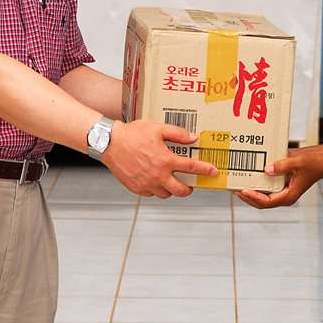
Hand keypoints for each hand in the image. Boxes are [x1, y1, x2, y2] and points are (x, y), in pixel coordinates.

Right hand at [101, 120, 217, 198]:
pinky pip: (151, 194)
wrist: (109, 143)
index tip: (213, 172)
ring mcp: (147, 184)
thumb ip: (178, 134)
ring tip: (170, 180)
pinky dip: (156, 189)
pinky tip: (154, 179)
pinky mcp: (136, 188)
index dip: (205, 170)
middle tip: (190, 184)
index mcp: (166, 160)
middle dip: (189, 189)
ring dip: (171, 189)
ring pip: (166, 194)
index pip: (192, 168)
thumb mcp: (157, 128)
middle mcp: (158, 176)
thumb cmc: (132, 134)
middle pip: (181, 191)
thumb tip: (193, 138)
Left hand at [236, 150, 322, 208]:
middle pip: (261, 203)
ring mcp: (281, 193)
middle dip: (247, 198)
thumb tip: (266, 170)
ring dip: (249, 194)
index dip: (254, 198)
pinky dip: (255, 187)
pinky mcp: (279, 187)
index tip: (244, 190)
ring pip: (261, 199)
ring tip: (236, 186)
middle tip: (234, 189)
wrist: (318, 162)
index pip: (268, 202)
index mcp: (289, 196)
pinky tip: (247, 180)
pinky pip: (264, 190)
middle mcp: (283, 197)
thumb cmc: (310, 163)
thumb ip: (282, 166)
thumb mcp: (296, 162)